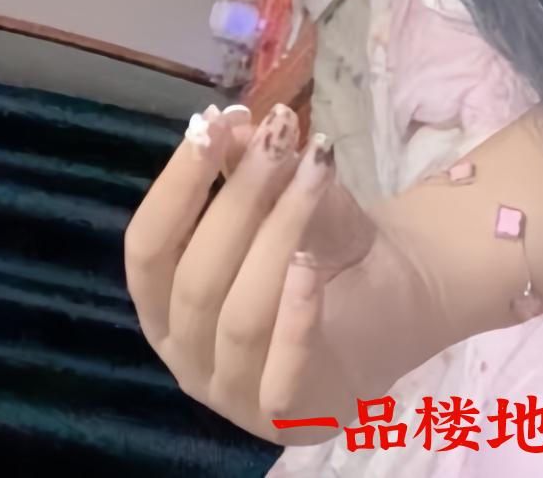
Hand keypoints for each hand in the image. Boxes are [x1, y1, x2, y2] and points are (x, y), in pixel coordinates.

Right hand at [124, 103, 447, 443]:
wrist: (396, 299)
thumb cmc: (320, 249)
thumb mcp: (285, 197)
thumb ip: (249, 169)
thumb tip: (227, 124)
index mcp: (166, 304)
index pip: (146, 249)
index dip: (174, 186)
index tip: (211, 125)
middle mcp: (186, 356)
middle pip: (195, 278)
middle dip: (238, 197)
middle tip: (280, 134)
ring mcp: (234, 396)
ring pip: (239, 316)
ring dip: (277, 234)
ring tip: (313, 170)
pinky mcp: (290, 418)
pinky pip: (281, 371)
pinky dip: (293, 314)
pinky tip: (310, 262)